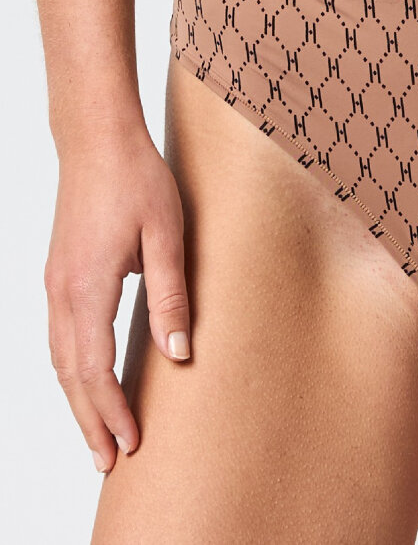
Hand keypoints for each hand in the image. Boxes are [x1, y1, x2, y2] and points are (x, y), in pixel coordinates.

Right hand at [44, 123, 190, 473]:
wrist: (97, 139)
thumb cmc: (137, 180)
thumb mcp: (166, 235)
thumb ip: (170, 296)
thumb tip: (178, 353)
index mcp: (88, 288)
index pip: (95, 370)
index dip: (112, 411)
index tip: (130, 445)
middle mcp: (62, 292)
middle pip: (70, 374)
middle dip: (90, 421)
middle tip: (109, 462)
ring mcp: (55, 282)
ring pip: (59, 358)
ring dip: (79, 399)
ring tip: (98, 431)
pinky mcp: (59, 272)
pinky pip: (59, 335)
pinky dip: (71, 368)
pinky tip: (87, 378)